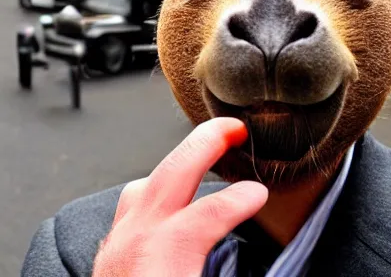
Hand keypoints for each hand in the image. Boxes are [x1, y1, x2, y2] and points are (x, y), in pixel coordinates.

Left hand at [92, 117, 267, 275]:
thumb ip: (235, 270)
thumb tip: (277, 264)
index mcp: (163, 257)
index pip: (210, 210)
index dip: (242, 197)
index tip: (260, 193)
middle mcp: (136, 242)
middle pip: (172, 170)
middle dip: (207, 140)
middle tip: (233, 128)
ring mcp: (119, 245)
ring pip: (147, 182)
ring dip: (181, 161)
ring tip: (207, 153)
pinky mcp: (112, 255)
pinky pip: (133, 205)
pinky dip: (160, 189)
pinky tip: (174, 194)